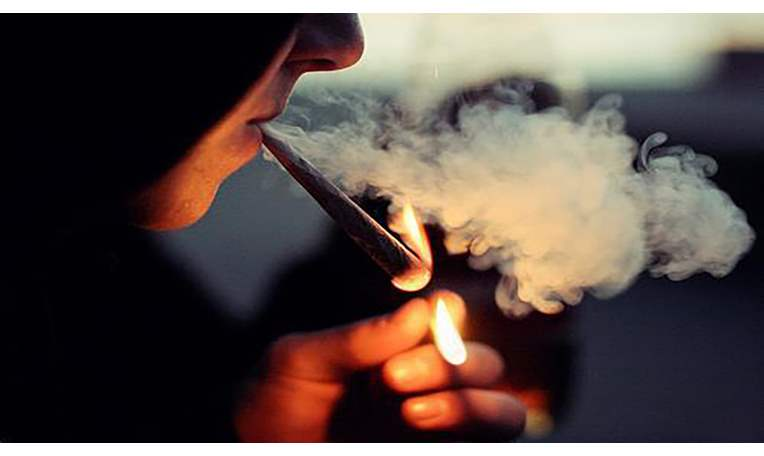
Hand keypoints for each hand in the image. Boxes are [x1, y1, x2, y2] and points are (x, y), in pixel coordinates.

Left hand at [235, 290, 525, 441]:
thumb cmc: (269, 408)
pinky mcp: (436, 454)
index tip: (434, 316)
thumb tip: (420, 309)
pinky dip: (470, 429)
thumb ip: (358, 338)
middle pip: (484, 365)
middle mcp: (424, 389)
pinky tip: (416, 425)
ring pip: (503, 411)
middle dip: (451, 364)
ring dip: (471, 404)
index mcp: (395, 353)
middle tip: (393, 376)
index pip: (450, 325)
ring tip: (411, 412)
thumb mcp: (299, 362)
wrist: (254, 453)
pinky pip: (490, 447)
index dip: (452, 316)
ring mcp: (436, 431)